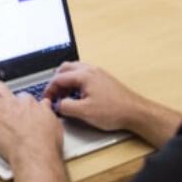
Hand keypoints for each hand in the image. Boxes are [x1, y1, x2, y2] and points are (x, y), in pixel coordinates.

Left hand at [0, 80, 62, 167]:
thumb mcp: (53, 123)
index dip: (19, 102)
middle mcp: (14, 103)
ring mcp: (1, 109)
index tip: (18, 107)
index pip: (21, 96)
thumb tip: (45, 105)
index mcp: (29, 102)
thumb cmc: (45, 143)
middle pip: (1, 87)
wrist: (34, 154)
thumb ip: (46, 111)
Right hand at [46, 61, 181, 146]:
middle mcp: (91, 70)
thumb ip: (66, 107)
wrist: (135, 112)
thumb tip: (58, 105)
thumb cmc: (113, 111)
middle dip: (57, 81)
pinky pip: (84, 74)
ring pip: (75, 70)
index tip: (47, 99)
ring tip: (64, 95)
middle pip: (65, 69)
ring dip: (66, 80)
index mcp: (84, 75)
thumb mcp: (84, 112)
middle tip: (54, 95)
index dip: (49, 89)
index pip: (59, 78)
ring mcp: (98, 73)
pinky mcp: (104, 79)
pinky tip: (78, 95)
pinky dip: (76, 81)